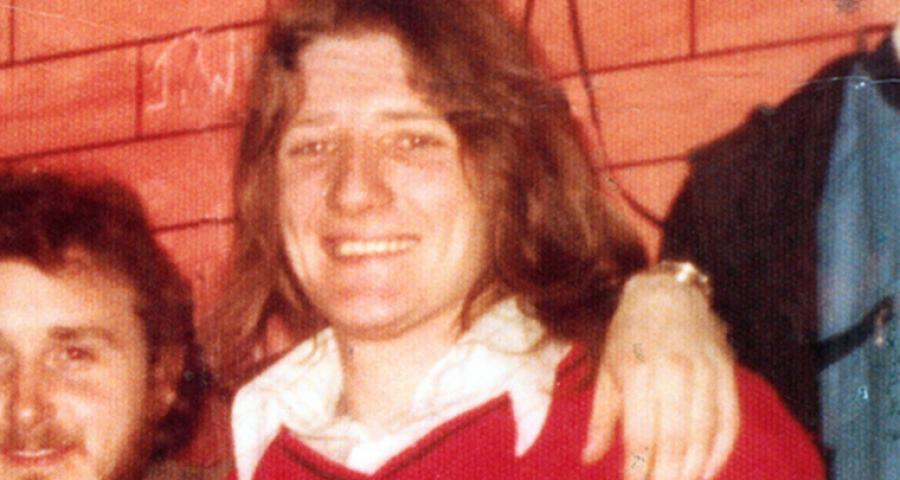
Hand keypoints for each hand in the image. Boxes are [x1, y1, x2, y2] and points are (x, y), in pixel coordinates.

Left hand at [582, 270, 738, 479]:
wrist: (669, 293)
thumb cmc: (629, 334)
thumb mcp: (606, 370)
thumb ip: (600, 418)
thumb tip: (589, 458)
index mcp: (639, 372)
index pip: (641, 436)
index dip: (638, 471)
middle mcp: (676, 374)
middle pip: (674, 443)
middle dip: (665, 477)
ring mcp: (707, 375)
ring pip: (703, 437)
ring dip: (691, 472)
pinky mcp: (728, 375)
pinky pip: (730, 423)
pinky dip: (719, 454)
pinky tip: (705, 473)